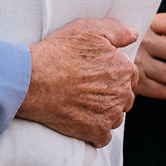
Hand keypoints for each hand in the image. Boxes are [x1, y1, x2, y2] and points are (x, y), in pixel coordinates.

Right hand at [20, 17, 139, 147]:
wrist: (32, 80)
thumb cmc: (58, 53)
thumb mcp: (87, 29)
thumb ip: (116, 30)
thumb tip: (133, 34)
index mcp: (123, 68)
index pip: (130, 74)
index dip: (113, 72)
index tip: (96, 73)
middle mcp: (122, 93)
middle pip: (125, 96)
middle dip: (111, 93)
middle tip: (87, 88)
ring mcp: (110, 115)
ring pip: (115, 116)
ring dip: (104, 112)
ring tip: (82, 103)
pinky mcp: (96, 132)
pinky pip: (104, 136)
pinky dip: (94, 131)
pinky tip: (80, 120)